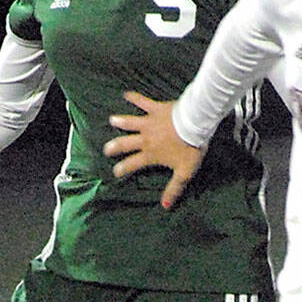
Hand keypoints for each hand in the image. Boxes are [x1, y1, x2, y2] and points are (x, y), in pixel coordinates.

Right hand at [103, 91, 202, 209]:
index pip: (132, 164)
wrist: (195, 123)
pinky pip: (142, 102)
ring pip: (129, 122)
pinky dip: (134, 98)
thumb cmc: (190, 148)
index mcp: (150, 155)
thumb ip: (173, 189)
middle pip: (125, 143)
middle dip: (114, 147)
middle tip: (106, 149)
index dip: (122, 169)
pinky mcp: (155, 109)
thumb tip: (165, 206)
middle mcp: (145, 139)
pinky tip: (126, 94)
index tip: (115, 172)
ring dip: (120, 121)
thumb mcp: (184, 173)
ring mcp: (149, 123)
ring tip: (111, 120)